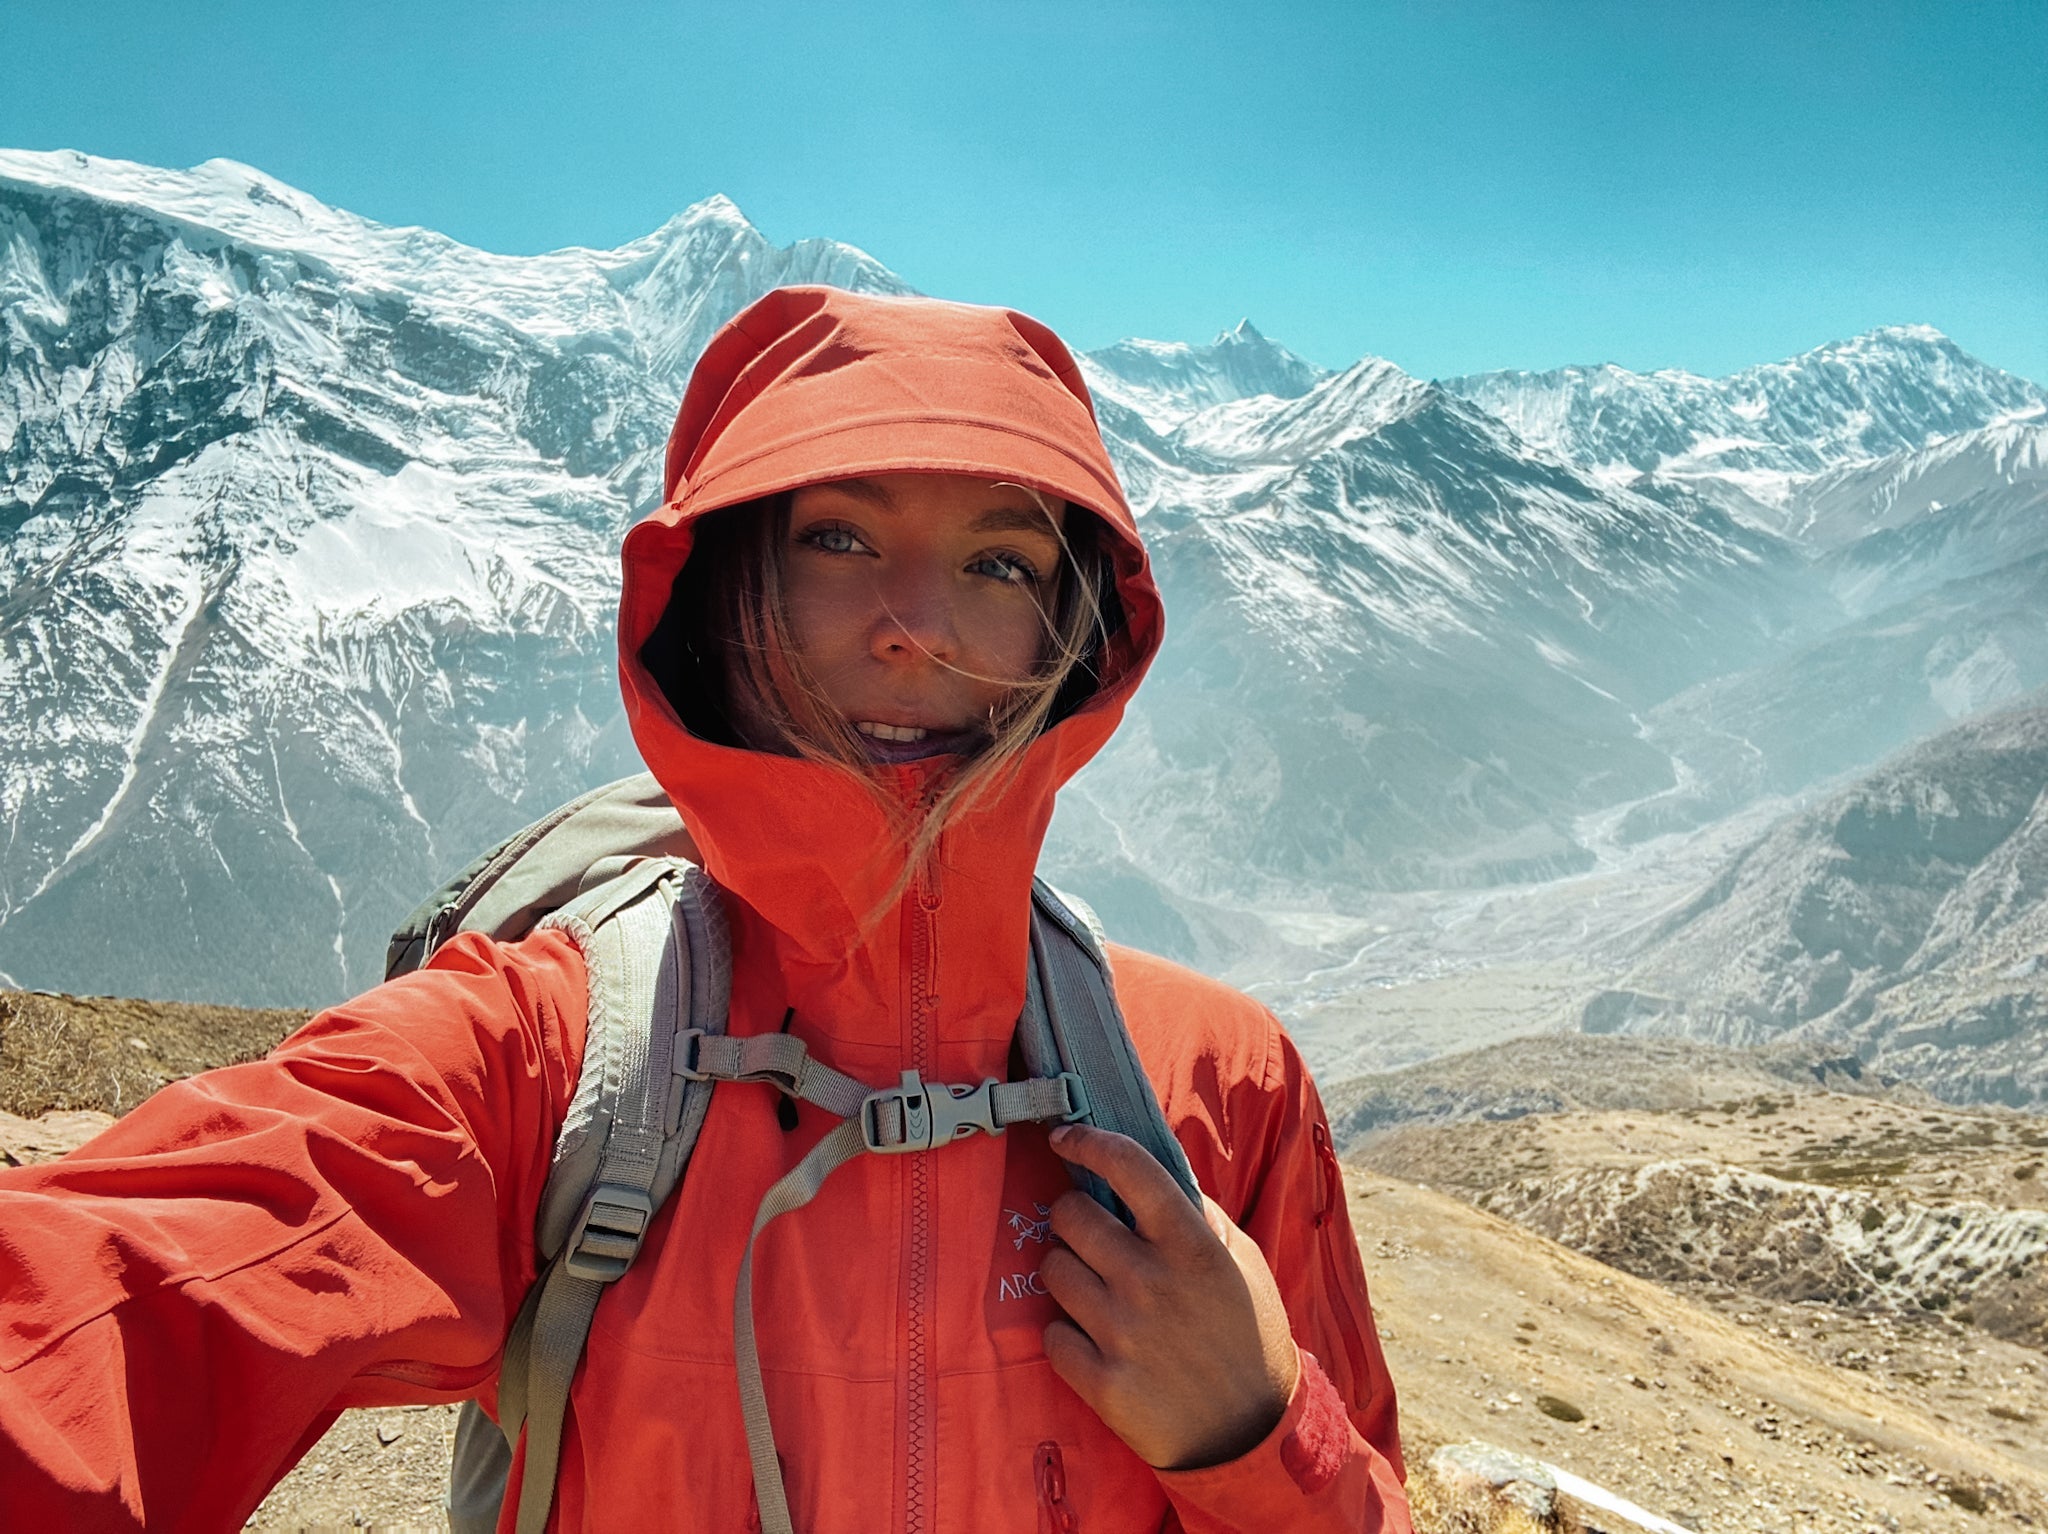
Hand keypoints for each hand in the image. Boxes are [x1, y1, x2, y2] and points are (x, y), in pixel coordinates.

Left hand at [1039, 1124, 1299, 1470]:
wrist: (1251, 1436)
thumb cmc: (1250, 1338)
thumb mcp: (1244, 1263)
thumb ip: (1199, 1215)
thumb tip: (1149, 1174)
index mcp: (1192, 1245)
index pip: (1128, 1167)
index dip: (1087, 1141)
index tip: (1066, 1137)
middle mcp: (1152, 1281)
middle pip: (1071, 1215)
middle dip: (1072, 1216)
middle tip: (1088, 1232)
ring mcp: (1123, 1333)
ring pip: (1052, 1269)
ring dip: (1066, 1271)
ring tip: (1093, 1287)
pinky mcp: (1102, 1382)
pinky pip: (1052, 1333)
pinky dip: (1066, 1332)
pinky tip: (1092, 1337)